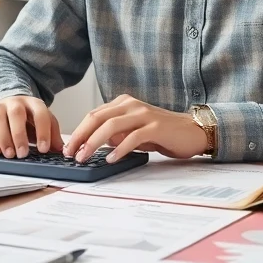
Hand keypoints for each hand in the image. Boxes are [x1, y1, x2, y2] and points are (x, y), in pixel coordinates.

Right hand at [0, 96, 63, 157]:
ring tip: (5, 155)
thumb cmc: (28, 117)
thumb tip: (61, 150)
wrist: (8, 103)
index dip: (43, 131)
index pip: (40, 113)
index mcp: (31, 103)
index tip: (44, 149)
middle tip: (21, 154)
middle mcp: (12, 103)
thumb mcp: (44, 121)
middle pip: (14, 113)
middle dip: (18, 135)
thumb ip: (53, 134)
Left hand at [64, 94, 207, 162]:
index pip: (94, 115)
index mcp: (124, 103)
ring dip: (94, 143)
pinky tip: (111, 159)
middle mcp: (131, 105)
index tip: (69, 147)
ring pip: (111, 126)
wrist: (194, 131)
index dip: (78, 131)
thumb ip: (116, 134)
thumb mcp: (134, 131)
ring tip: (84, 157)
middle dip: (80, 136)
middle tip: (70, 153)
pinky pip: (132, 137)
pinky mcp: (156, 127)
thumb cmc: (163, 133)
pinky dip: (119, 149)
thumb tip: (96, 143)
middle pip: (97, 118)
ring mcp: (144, 115)